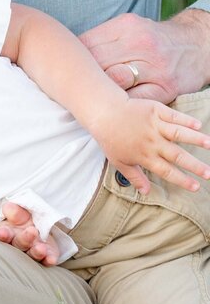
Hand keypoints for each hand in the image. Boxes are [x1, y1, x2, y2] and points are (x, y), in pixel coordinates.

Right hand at [0, 202, 60, 265]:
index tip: (3, 232)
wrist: (40, 225)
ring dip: (36, 252)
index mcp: (7, 232)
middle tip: (32, 231)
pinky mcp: (45, 257)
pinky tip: (51, 259)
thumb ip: (13, 210)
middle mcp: (17, 244)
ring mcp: (31, 252)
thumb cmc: (23, 219)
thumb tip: (9, 207)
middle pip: (18, 245)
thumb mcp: (18, 211)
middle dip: (24, 239)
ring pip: (31, 255)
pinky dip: (48, 260)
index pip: (1, 235)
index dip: (2, 235)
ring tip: (41, 248)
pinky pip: (46, 261)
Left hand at [80, 10, 209, 101]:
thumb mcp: (128, 27)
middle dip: (81, 77)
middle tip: (68, 87)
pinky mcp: (166, 88)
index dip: (71, 59)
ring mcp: (155, 67)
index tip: (60, 69)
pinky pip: (135, 100)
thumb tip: (67, 53)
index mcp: (126, 26)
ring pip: (114, 82)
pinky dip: (119, 104)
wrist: (197, 45)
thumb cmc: (152, 38)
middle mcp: (141, 44)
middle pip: (98, 63)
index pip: (86, 44)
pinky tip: (110, 106)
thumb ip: (100, 38)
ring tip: (86, 98)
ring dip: (97, 92)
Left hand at [86, 97, 209, 193]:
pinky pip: (173, 116)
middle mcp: (151, 142)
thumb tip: (146, 193)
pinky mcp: (154, 110)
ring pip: (178, 133)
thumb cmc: (110, 139)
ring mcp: (154, 125)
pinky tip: (198, 124)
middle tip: (209, 173)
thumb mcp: (119, 161)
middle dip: (194, 165)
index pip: (166, 171)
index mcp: (144, 156)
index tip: (196, 187)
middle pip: (177, 155)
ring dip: (195, 139)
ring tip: (209, 145)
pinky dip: (185, 120)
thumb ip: (134, 177)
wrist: (103, 112)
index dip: (181, 180)